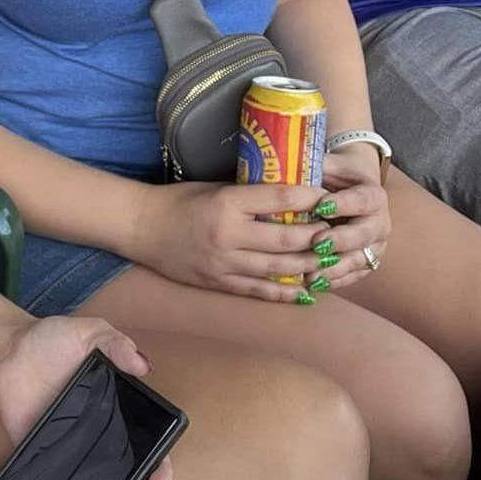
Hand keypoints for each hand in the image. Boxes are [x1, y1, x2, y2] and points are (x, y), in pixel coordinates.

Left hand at [0, 316, 171, 479]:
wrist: (7, 350)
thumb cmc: (53, 339)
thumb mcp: (90, 332)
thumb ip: (117, 344)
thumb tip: (142, 365)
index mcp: (120, 414)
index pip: (149, 450)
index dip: (160, 471)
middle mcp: (102, 440)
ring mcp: (74, 455)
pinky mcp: (45, 462)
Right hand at [129, 181, 331, 300]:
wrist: (141, 227)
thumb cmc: (178, 200)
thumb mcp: (213, 187)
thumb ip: (248, 194)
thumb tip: (288, 195)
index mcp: (226, 203)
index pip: (279, 199)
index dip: (309, 198)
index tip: (328, 197)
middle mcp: (229, 235)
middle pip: (286, 237)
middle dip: (318, 235)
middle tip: (339, 232)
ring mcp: (225, 263)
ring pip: (279, 268)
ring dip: (309, 266)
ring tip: (331, 261)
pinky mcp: (219, 283)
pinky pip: (260, 290)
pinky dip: (285, 292)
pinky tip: (306, 290)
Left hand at [307, 149, 389, 289]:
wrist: (354, 188)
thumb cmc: (336, 174)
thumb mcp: (329, 164)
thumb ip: (313, 166)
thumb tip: (282, 166)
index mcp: (373, 195)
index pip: (362, 200)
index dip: (343, 204)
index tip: (321, 206)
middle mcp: (380, 223)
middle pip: (363, 234)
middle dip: (340, 241)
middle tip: (317, 244)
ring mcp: (375, 246)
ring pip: (358, 260)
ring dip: (335, 268)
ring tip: (311, 274)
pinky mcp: (367, 264)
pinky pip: (352, 276)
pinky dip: (334, 281)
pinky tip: (313, 284)